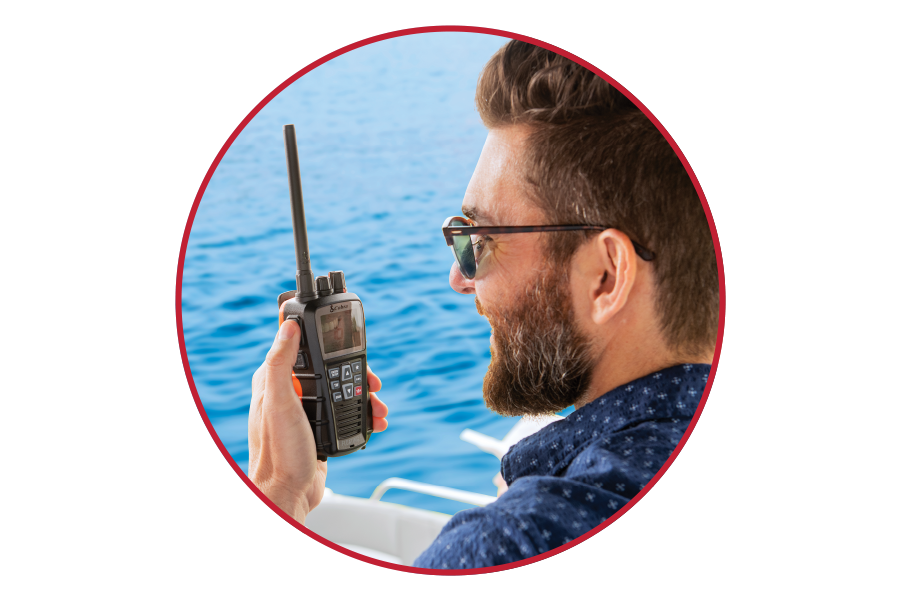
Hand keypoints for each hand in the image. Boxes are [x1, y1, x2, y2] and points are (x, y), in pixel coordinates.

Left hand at [248, 319, 387, 522]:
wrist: (287, 494)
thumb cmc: (278, 452)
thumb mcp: (280, 402)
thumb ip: (281, 363)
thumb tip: (287, 326)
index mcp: (274, 380)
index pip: (301, 346)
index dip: (326, 341)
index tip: (347, 341)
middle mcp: (290, 392)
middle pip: (330, 368)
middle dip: (357, 373)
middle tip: (374, 382)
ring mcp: (306, 410)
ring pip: (342, 390)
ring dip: (366, 396)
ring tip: (379, 407)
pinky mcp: (319, 427)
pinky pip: (345, 412)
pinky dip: (363, 414)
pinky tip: (374, 421)